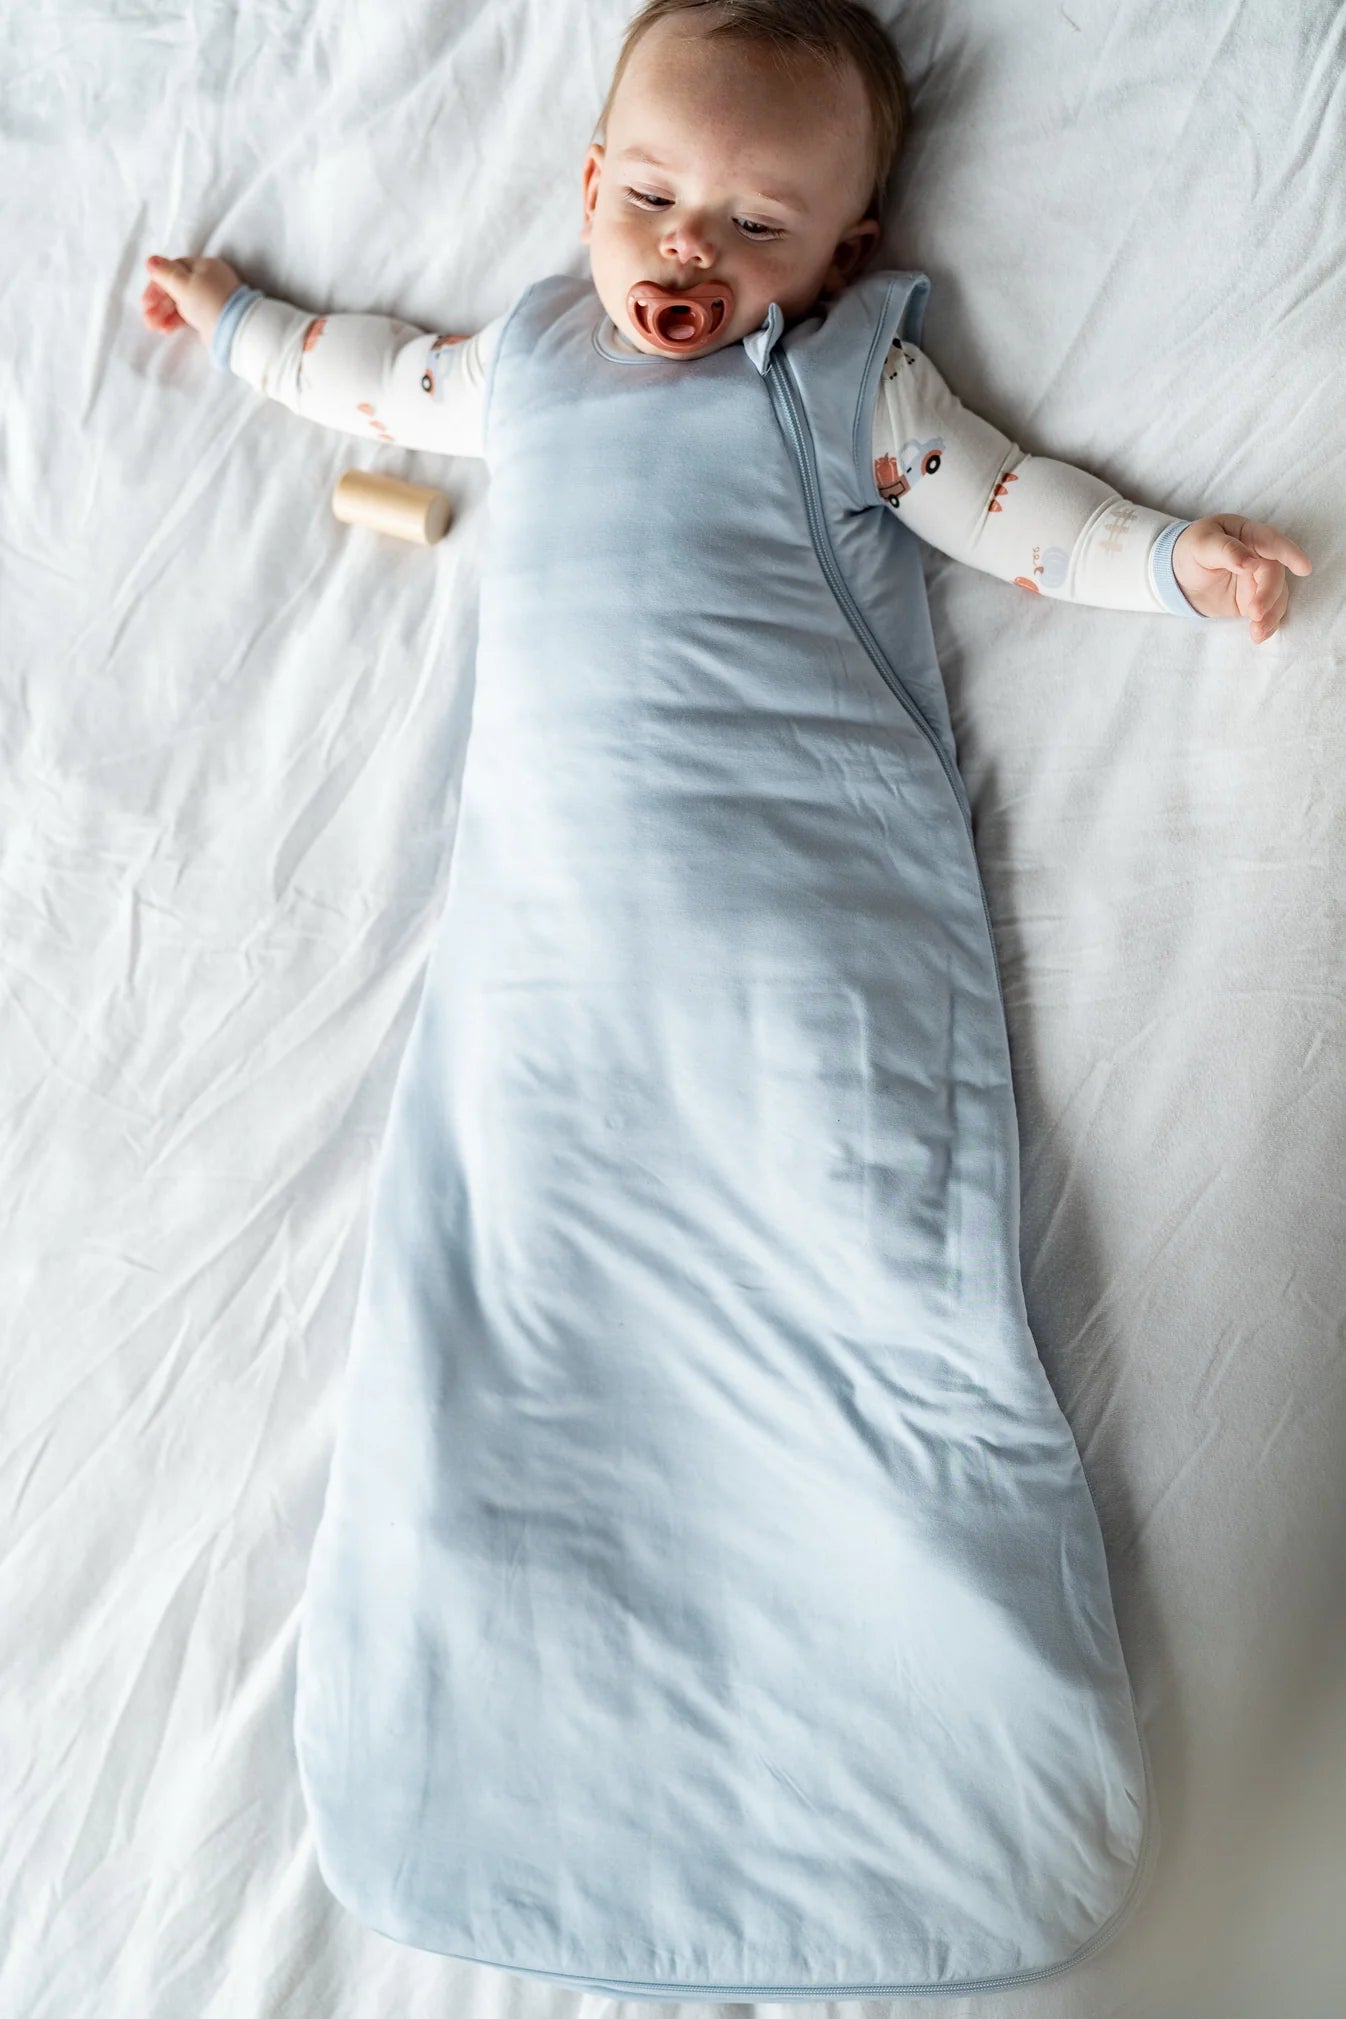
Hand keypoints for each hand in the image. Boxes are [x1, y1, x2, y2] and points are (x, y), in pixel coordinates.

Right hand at [140, 253, 243, 345]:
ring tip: (152, 326)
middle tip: (146, 317)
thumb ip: (165, 273)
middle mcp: (208, 280)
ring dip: (163, 313)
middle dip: (158, 302)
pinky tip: (164, 329)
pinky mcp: (211, 316)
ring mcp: (211, 299)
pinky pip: (189, 315)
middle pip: (176, 286)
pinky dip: (175, 321)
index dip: (157, 283)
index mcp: (204, 266)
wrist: (235, 331)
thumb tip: (150, 260)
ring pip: (181, 302)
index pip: (174, 269)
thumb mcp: (184, 285)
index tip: (146, 300)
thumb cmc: (209, 303)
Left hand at [1172, 514, 1311, 643]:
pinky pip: (1268, 613)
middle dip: (1268, 595)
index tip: (1303, 569)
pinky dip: (1267, 625)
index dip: (1290, 554)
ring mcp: (1258, 581)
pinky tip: (1259, 635)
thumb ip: (1226, 551)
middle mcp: (1260, 557)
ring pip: (1276, 597)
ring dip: (1271, 615)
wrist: (1177, 575)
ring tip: (1257, 633)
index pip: (1272, 542)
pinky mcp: (1253, 601)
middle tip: (1255, 613)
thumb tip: (1251, 563)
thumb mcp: (1201, 544)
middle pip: (1274, 575)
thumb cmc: (1191, 550)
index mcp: (1249, 536)